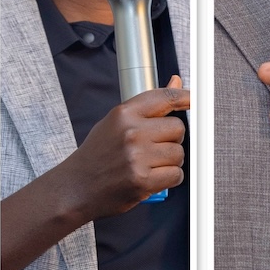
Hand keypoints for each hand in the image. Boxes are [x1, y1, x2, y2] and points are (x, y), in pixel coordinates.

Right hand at [61, 76, 189, 220]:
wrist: (75, 188)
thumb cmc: (96, 155)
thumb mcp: (115, 122)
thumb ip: (147, 105)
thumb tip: (176, 81)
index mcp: (124, 114)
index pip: (165, 98)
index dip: (185, 97)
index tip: (195, 100)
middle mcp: (131, 132)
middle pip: (178, 128)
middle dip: (173, 139)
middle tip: (156, 148)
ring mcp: (137, 157)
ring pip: (179, 153)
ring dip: (171, 161)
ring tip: (151, 164)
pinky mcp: (142, 180)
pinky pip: (176, 175)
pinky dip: (170, 178)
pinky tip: (154, 178)